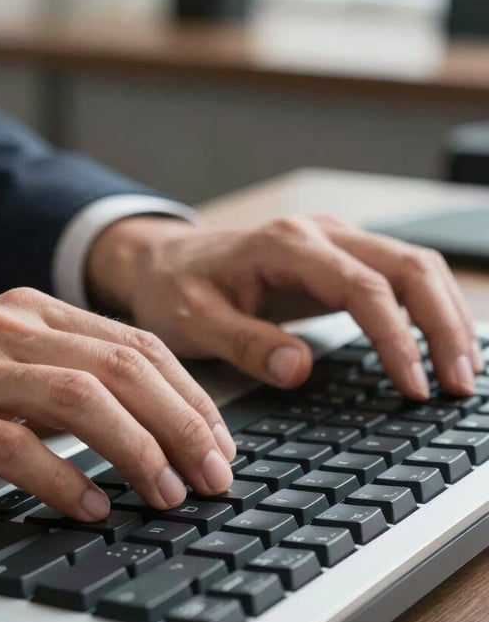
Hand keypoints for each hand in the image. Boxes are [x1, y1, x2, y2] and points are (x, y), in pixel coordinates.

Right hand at [0, 288, 236, 519]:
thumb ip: (59, 376)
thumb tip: (137, 422)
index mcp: (33, 311)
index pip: (138, 346)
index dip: (191, 397)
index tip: (219, 443)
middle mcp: (10, 328)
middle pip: (126, 369)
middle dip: (185, 426)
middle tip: (216, 476)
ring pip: (84, 399)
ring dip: (140, 451)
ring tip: (169, 495)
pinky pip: (18, 446)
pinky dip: (64, 479)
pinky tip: (90, 508)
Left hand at [87, 214, 481, 398]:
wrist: (161, 263)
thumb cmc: (173, 289)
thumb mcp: (192, 321)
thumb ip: (244, 343)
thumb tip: (298, 370)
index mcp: (285, 246)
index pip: (363, 288)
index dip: (396, 338)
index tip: (413, 386)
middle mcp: (318, 235)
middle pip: (408, 267)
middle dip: (442, 326)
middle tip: (459, 384)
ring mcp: (331, 242)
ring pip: (412, 266)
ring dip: (443, 316)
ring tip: (461, 371)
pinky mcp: (335, 259)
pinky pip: (395, 275)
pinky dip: (425, 307)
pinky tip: (437, 341)